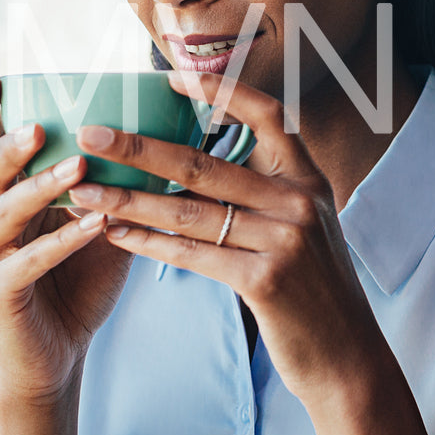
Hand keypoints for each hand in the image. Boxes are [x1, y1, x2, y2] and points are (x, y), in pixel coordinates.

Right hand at [0, 75, 135, 404]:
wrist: (61, 351)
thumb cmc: (82, 277)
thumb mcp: (102, 217)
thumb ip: (114, 180)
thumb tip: (162, 131)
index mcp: (10, 194)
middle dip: (10, 145)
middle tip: (39, 125)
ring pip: (3, 212)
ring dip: (41, 187)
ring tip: (78, 167)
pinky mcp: (2, 291)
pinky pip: (28, 261)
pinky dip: (62, 241)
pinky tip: (95, 223)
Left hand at [66, 72, 385, 407]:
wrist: (349, 357)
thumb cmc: (316, 294)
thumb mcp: (304, 231)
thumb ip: (265, 198)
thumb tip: (201, 170)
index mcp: (309, 180)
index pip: (267, 115)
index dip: (220, 92)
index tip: (170, 76)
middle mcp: (299, 202)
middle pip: (206, 164)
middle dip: (140, 147)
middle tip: (91, 134)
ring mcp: (286, 240)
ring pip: (189, 212)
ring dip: (129, 199)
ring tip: (85, 190)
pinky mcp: (266, 281)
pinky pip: (193, 254)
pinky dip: (149, 244)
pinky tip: (115, 235)